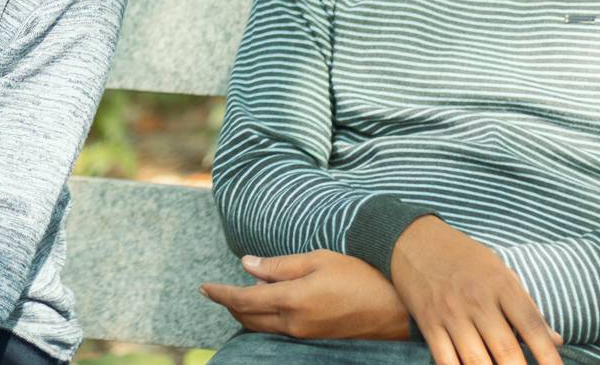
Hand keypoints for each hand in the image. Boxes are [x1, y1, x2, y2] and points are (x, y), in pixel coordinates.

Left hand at [201, 250, 410, 340]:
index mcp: (292, 300)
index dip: (220, 294)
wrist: (397, 309)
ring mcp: (305, 335)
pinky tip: (270, 307)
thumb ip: (278, 265)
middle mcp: (294, 323)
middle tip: (218, 291)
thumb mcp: (317, 260)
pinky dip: (266, 320)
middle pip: (248, 318)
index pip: (243, 300)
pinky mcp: (316, 339)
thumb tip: (246, 265)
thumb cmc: (360, 275)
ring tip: (242, 297)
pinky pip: (280, 331)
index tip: (203, 288)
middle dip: (231, 304)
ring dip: (247, 313)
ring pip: (263, 327)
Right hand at [390, 216, 562, 364]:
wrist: (413, 238)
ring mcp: (450, 313)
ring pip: (476, 361)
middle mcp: (477, 301)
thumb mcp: (500, 271)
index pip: (532, 327)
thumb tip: (556, 340)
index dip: (549, 356)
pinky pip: (445, 358)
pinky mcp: (428, 322)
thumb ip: (527, 306)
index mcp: (501, 286)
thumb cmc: (464, 256)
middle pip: (506, 350)